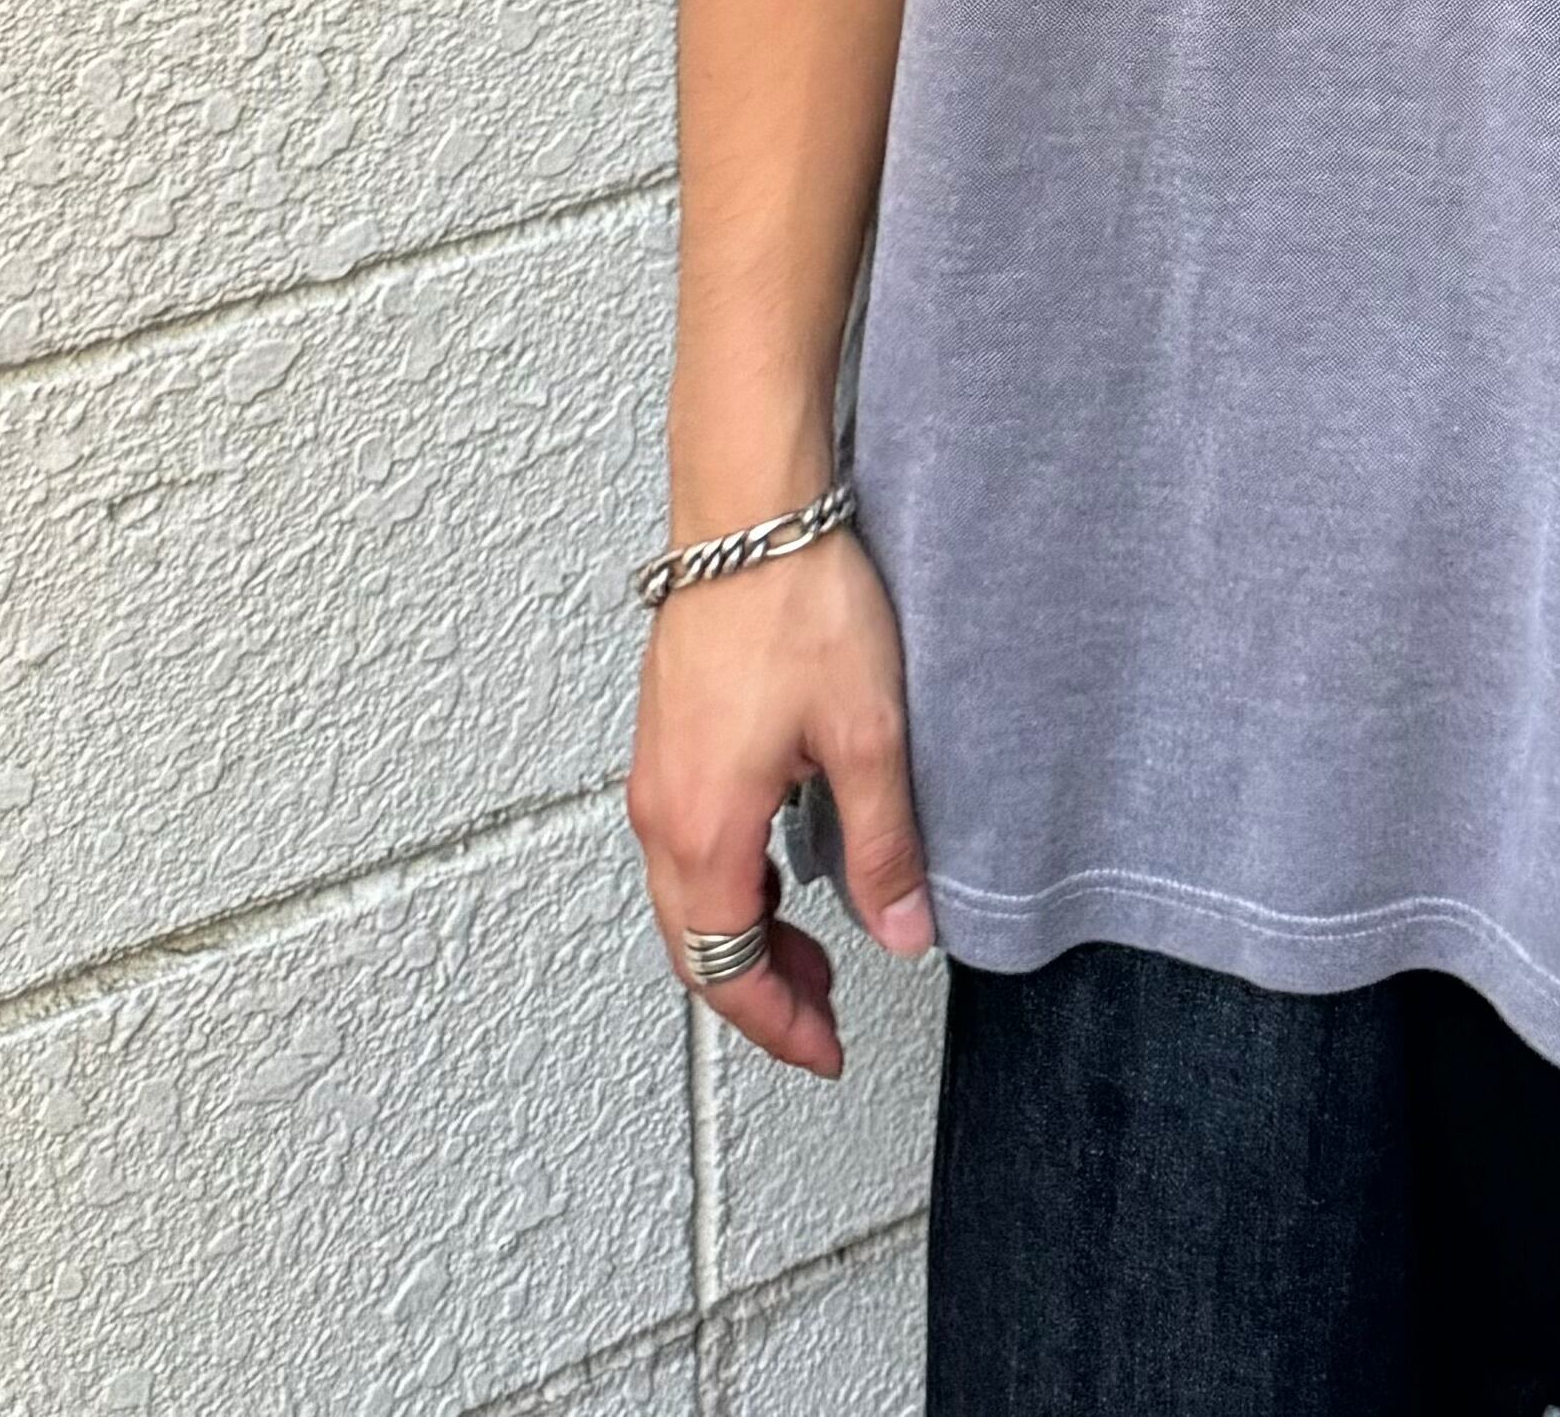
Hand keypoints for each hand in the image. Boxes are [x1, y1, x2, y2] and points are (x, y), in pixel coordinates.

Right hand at [625, 528, 933, 1073]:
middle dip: (760, 994)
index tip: (830, 1049)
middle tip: (829, 1012)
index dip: (779, 1025)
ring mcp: (656, 774)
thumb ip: (882, 845)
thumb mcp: (865, 735)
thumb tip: (903, 936)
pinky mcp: (666, 739)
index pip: (726, 971)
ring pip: (685, 899)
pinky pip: (684, 848)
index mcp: (704, 829)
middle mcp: (661, 812)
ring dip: (743, 940)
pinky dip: (728, 888)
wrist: (749, 510)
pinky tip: (780, 870)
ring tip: (816, 949)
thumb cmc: (800, 606)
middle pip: (694, 947)